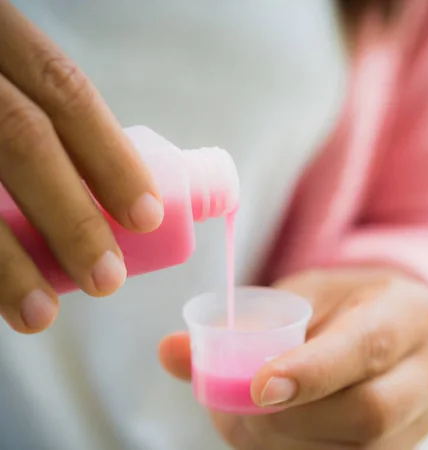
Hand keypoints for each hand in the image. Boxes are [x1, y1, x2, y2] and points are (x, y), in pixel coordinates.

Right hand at [0, 1, 162, 332]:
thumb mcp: (5, 79)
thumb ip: (36, 110)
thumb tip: (110, 187)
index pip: (65, 90)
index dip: (112, 157)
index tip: (146, 217)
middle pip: (23, 139)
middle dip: (71, 218)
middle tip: (107, 280)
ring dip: (5, 263)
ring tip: (39, 315)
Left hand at [159, 268, 427, 448]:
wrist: (388, 325)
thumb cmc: (341, 304)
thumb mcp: (301, 294)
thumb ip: (241, 324)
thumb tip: (170, 351)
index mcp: (412, 311)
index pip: (369, 346)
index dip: (313, 372)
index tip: (259, 388)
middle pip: (371, 413)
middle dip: (295, 419)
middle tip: (241, 409)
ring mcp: (425, 417)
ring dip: (291, 444)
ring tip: (247, 421)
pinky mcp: (405, 448)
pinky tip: (271, 437)